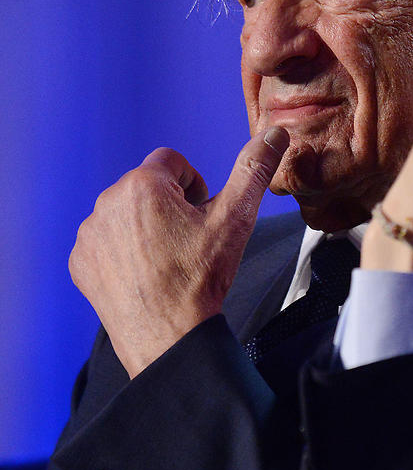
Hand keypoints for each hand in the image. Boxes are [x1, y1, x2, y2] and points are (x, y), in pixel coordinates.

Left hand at [69, 127, 288, 376]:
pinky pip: (105, 242)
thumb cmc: (201, 278)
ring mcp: (90, 234)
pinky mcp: (81, 261)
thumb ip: (254, 170)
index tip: (201, 215)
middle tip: (189, 242)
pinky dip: (124, 252)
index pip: (173, 161)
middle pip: (148, 187)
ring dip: (146, 227)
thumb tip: (274, 133)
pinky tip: (145, 274)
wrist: (169, 337)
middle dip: (169, 206)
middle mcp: (107, 202)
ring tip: (168, 260)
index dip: (194, 185)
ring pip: (125, 213)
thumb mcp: (235, 220)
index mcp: (144, 185)